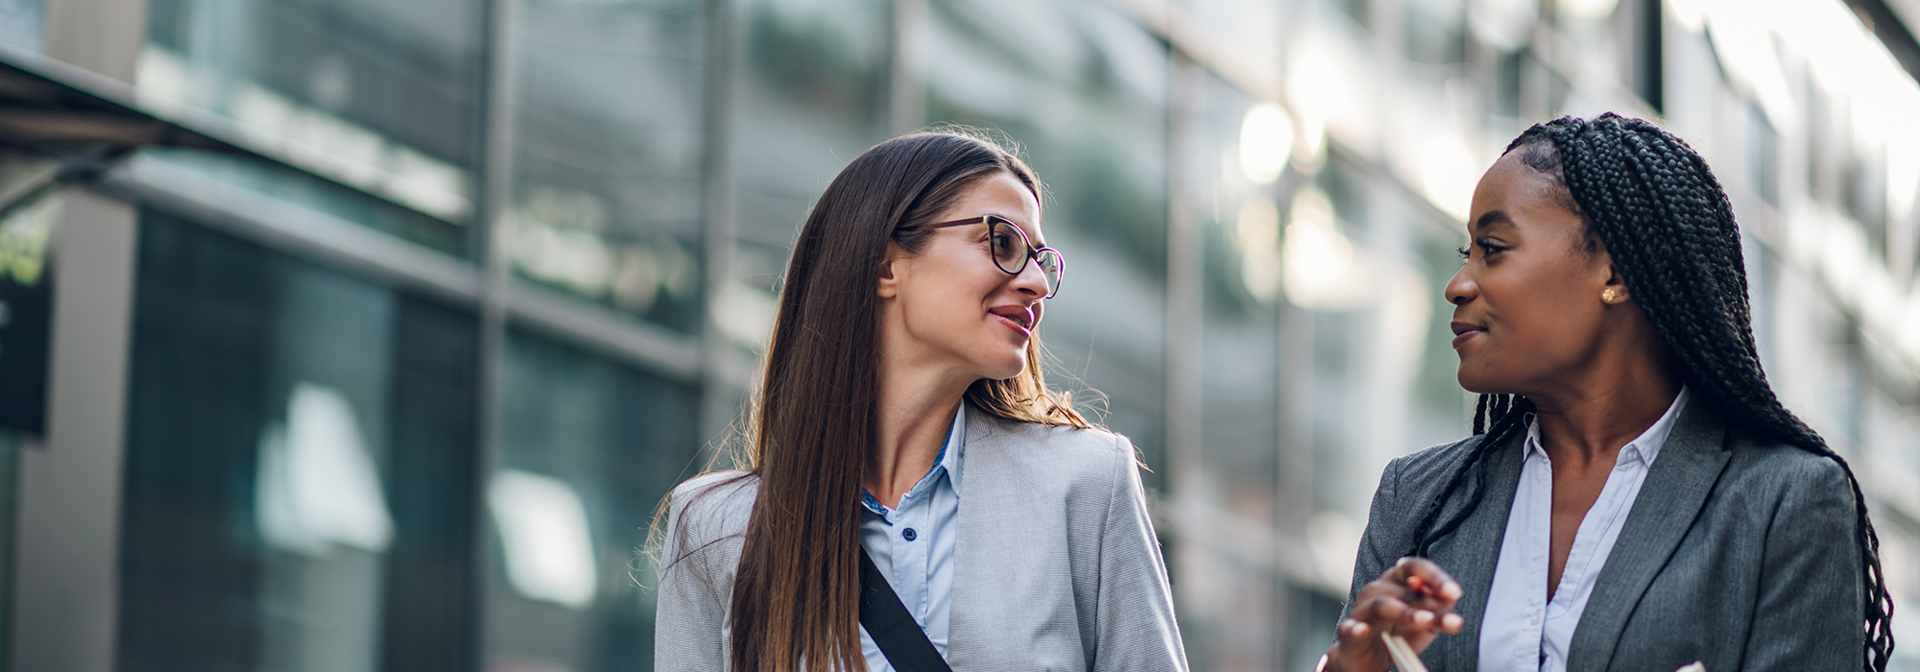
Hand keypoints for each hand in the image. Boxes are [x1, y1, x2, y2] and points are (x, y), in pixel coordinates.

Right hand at [1322, 557, 1464, 671]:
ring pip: (1382, 605)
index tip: (1454, 592)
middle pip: (1401, 584)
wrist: (1365, 659)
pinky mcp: (1349, 632)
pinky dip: (1356, 628)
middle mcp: (1378, 591)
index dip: (1435, 576)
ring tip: (1425, 620)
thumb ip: (1438, 610)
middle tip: (1449, 600)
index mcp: (1396, 583)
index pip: (1415, 568)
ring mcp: (1362, 611)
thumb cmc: (1396, 634)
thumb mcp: (1425, 623)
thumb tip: (1451, 598)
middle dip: (1427, 593)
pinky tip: (1362, 630)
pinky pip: (1350, 628)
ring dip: (1404, 612)